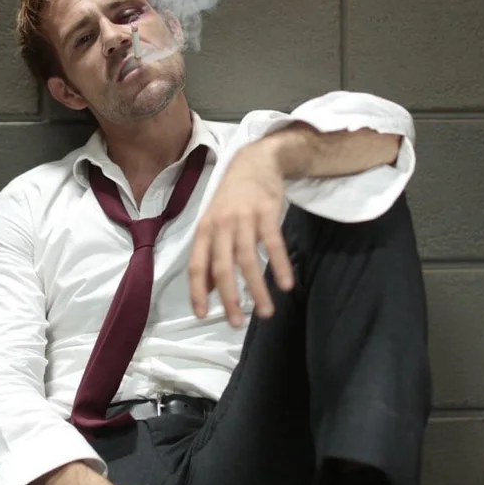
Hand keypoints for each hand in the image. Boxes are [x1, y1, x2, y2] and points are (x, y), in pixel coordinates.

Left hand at [188, 141, 296, 327]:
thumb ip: (211, 255)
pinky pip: (273, 244)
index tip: (203, 315)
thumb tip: (208, 290)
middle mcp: (221, 225)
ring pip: (248, 260)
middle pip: (222, 267)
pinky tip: (286, 284)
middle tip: (237, 323)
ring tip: (266, 313)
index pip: (197, 265)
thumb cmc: (232, 199)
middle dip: (229, 298)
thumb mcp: (214, 223)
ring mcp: (244, 218)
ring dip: (257, 289)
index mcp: (204, 230)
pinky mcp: (267, 212)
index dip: (198, 291)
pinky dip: (279, 265)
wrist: (255, 161)